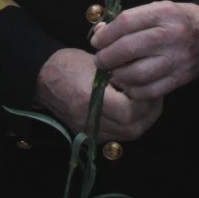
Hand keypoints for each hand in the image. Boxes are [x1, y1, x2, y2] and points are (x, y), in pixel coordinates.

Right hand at [34, 47, 162, 141]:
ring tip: (146, 100)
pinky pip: (118, 135)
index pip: (129, 112)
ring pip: (128, 135)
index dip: (144, 99)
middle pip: (133, 128)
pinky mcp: (89, 135)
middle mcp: (88, 120)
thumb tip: (147, 78)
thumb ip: (122, 73)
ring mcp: (88, 131)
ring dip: (143, 119)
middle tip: (154, 93)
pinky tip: (133, 108)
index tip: (146, 84)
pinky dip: (131, 123)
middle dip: (149, 111)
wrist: (44, 78)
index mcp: (88, 99)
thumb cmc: (70, 64)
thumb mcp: (98, 62)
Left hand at [89, 0, 198, 100]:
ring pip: (137, 73)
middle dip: (106, 57)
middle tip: (100, 60)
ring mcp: (177, 59)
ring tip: (113, 72)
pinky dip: (133, 90)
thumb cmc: (178, 20)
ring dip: (117, 75)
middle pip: (128, 48)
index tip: (96, 41)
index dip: (105, 34)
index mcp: (165, 13)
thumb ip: (129, 20)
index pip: (126, 22)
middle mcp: (172, 36)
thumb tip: (99, 33)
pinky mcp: (180, 78)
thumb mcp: (157, 9)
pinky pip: (149, 90)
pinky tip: (128, 83)